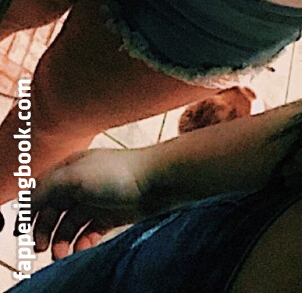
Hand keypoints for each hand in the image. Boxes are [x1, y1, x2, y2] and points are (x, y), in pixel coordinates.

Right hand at [32, 147, 149, 259]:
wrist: (158, 181)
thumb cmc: (117, 173)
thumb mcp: (75, 177)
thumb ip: (47, 188)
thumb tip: (27, 203)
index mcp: (70, 168)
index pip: (40, 190)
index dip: (29, 211)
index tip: (22, 234)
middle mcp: (80, 183)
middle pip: (52, 211)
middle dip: (43, 230)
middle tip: (42, 249)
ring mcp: (95, 199)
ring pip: (69, 225)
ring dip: (60, 241)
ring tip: (61, 254)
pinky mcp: (109, 215)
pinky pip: (87, 233)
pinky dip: (80, 243)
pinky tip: (81, 249)